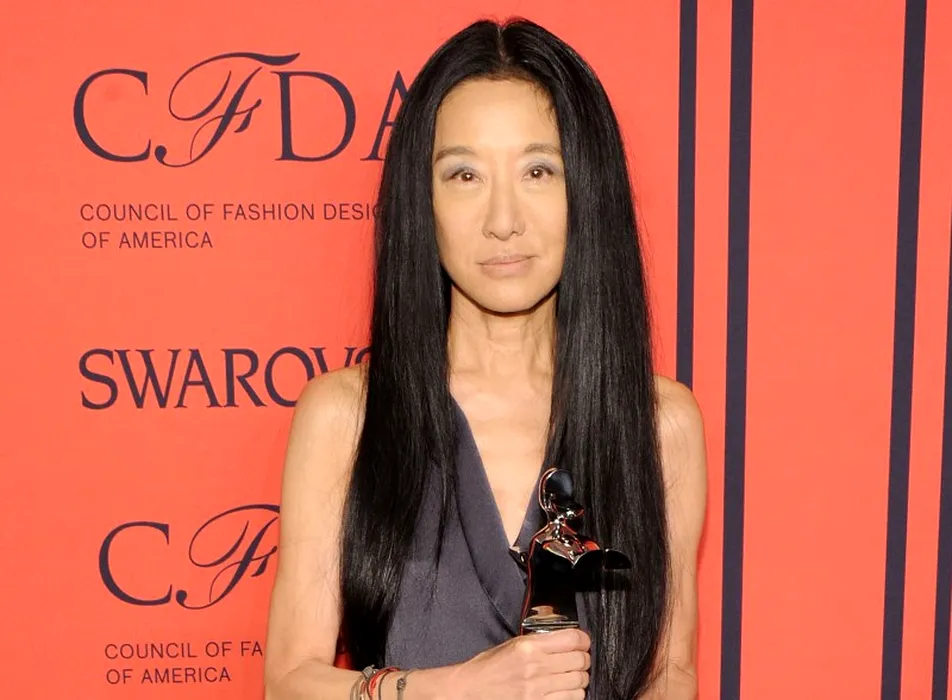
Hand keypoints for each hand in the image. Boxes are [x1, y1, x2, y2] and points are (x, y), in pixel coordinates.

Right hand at [449, 629, 590, 699]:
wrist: (470, 691)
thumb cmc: (488, 668)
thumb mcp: (513, 645)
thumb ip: (540, 642)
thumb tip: (566, 642)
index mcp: (529, 646)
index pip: (573, 639)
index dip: (584, 641)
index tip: (583, 643)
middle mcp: (536, 667)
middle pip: (580, 661)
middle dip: (583, 660)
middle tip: (578, 660)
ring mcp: (538, 689)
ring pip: (579, 682)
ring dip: (579, 679)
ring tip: (571, 677)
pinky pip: (570, 699)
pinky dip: (573, 695)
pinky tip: (565, 691)